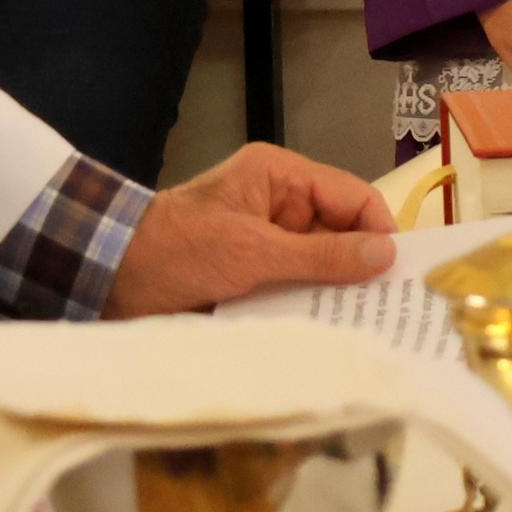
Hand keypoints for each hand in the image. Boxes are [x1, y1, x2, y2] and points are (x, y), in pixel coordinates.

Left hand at [105, 143, 397, 315]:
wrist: (111, 279)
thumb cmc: (179, 250)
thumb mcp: (253, 252)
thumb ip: (321, 256)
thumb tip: (387, 256)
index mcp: (280, 177)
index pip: (352, 195)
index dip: (379, 231)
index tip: (400, 276)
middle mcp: (280, 204)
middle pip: (342, 232)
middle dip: (363, 267)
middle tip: (397, 311)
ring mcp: (268, 242)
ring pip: (323, 265)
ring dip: (339, 293)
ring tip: (373, 329)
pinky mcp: (255, 276)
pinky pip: (298, 288)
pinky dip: (312, 307)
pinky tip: (332, 335)